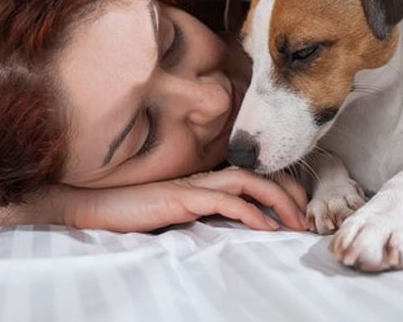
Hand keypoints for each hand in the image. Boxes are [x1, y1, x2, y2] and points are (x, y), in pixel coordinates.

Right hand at [46, 167, 307, 232]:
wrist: (92, 206)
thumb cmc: (131, 210)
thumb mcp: (175, 213)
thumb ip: (201, 212)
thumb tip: (234, 222)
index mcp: (203, 180)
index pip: (251, 176)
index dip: (281, 187)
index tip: (301, 207)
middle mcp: (202, 177)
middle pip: (257, 175)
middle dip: (289, 192)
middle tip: (309, 216)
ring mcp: (192, 185)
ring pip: (247, 183)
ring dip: (277, 201)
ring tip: (296, 222)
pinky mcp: (181, 198)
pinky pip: (223, 202)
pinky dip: (249, 213)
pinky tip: (265, 226)